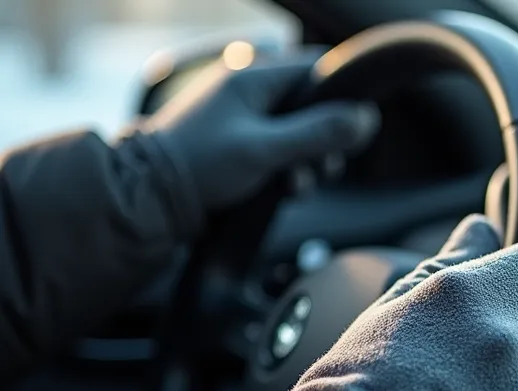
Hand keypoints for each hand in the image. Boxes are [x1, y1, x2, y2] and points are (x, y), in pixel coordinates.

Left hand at [142, 50, 380, 210]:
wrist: (149, 196)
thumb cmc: (201, 166)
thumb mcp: (265, 150)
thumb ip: (318, 133)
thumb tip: (367, 118)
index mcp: (255, 76)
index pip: (319, 67)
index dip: (344, 96)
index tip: (355, 128)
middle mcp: (252, 88)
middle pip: (315, 103)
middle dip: (327, 139)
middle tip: (325, 168)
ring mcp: (245, 114)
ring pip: (301, 130)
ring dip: (310, 160)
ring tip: (298, 184)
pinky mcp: (241, 140)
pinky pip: (282, 147)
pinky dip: (291, 168)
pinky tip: (284, 189)